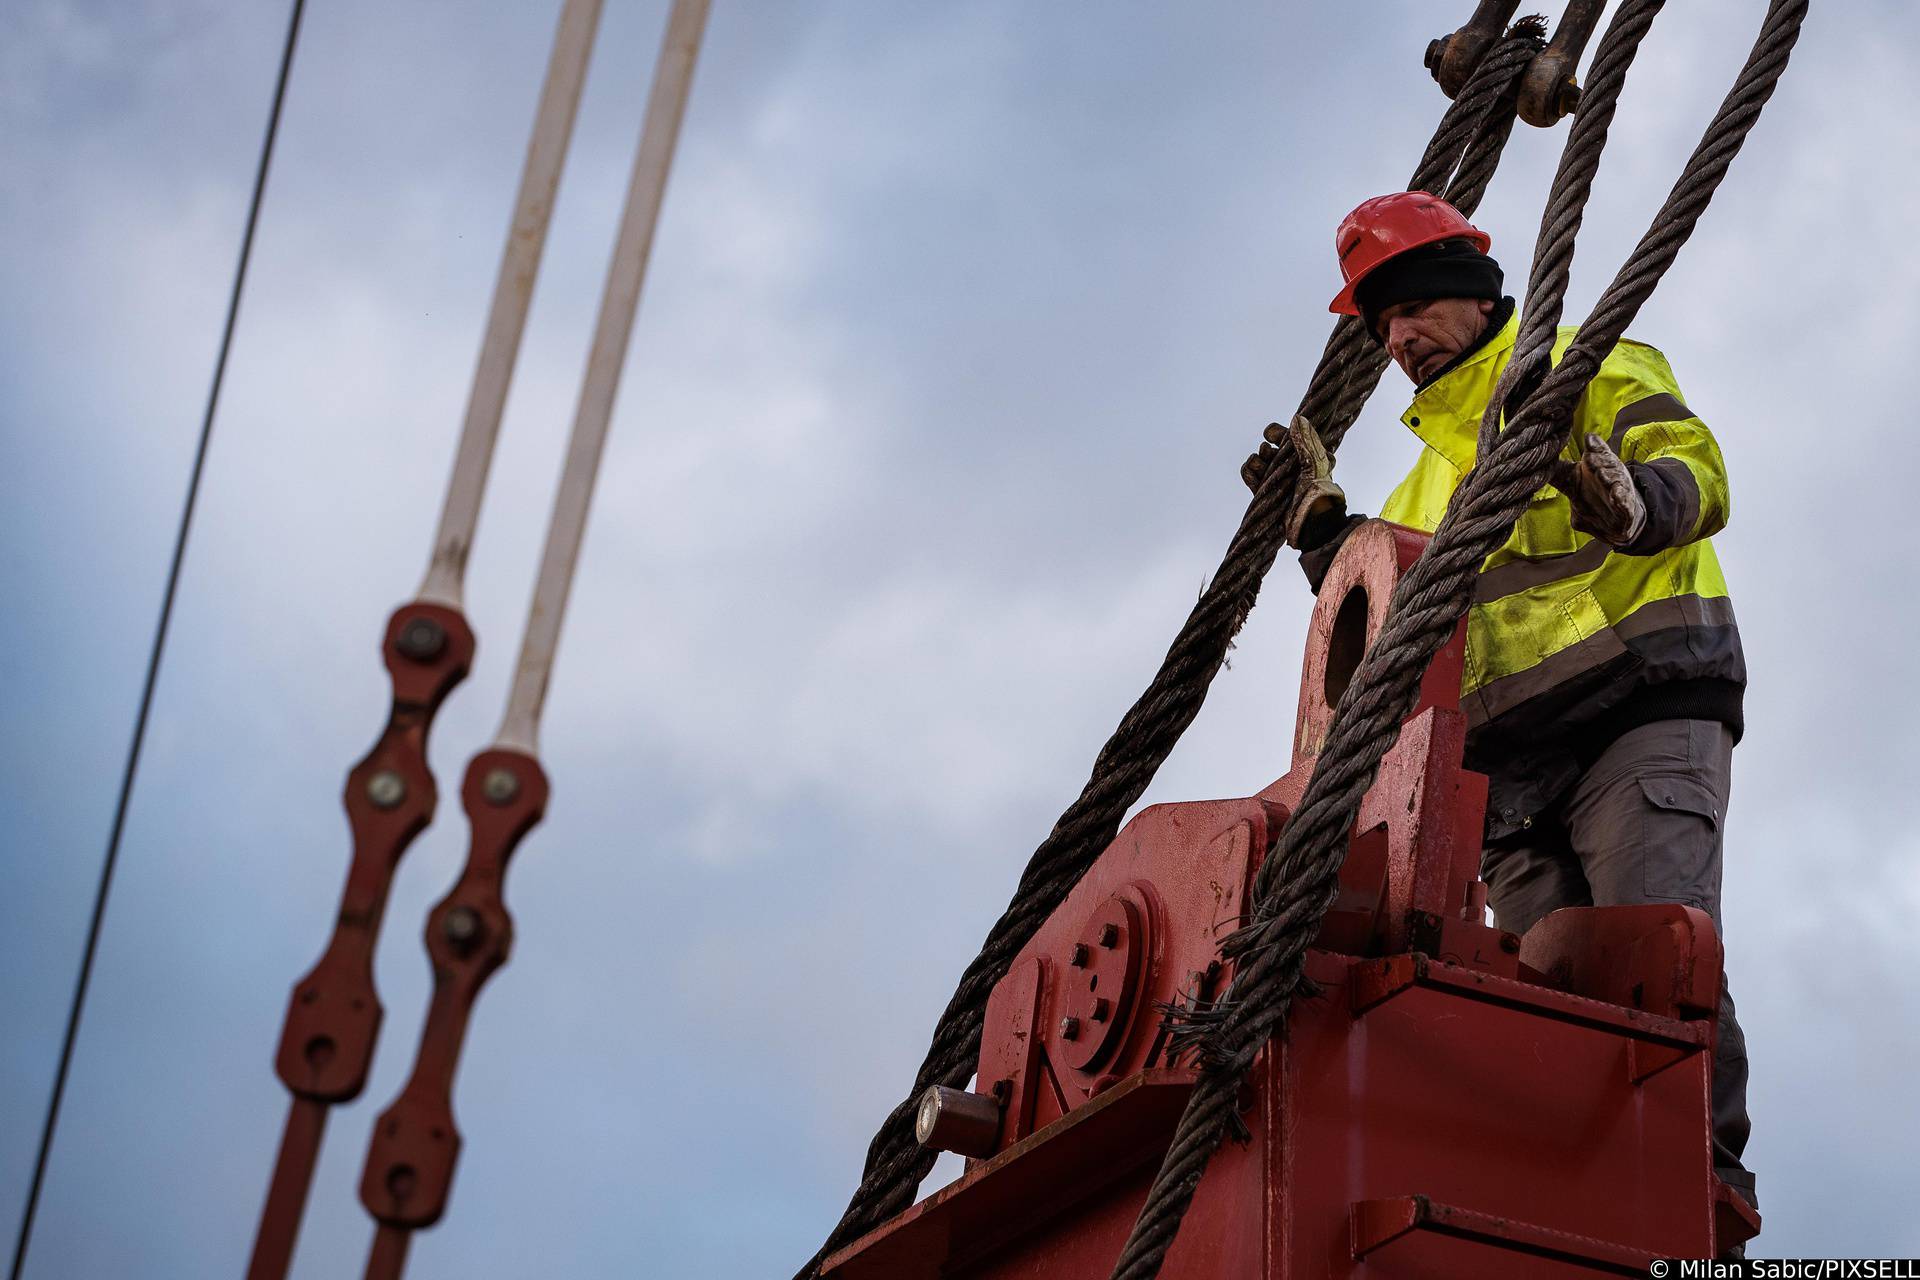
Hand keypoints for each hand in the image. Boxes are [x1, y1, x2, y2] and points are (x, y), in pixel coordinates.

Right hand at [1241, 416, 1346, 548]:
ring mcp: (1276, 480)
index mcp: (1305, 456)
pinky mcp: (1265, 493)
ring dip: (1256, 460)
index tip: (1272, 435)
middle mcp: (1290, 467)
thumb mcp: (1315, 461)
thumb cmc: (1318, 492)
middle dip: (1266, 449)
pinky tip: (1251, 470)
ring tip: (1260, 464)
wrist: (1310, 521)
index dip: (1277, 433)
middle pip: (1270, 449)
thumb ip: (1305, 439)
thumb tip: (1297, 417)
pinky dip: (1248, 472)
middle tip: (1268, 452)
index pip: (1287, 438)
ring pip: (1258, 462)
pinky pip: (1249, 476)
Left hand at [1549, 433, 1645, 545]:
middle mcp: (1611, 477)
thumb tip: (1543, 459)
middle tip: (1590, 457)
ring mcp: (1620, 494)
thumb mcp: (1573, 483)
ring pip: (1617, 483)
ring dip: (1609, 478)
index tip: (1589, 441)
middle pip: (1608, 465)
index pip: (1598, 454)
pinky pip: (1625, 505)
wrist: (1617, 521)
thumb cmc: (1593, 496)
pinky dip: (1622, 500)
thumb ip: (1560, 471)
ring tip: (1601, 474)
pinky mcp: (1625, 512)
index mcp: (1598, 468)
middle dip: (1600, 461)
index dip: (1594, 448)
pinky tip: (1616, 496)